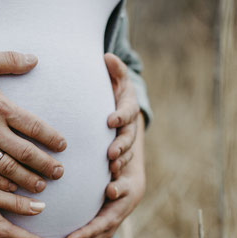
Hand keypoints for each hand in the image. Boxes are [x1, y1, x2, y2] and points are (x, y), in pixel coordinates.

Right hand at [0, 50, 66, 192]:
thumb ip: (9, 59)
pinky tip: (12, 189)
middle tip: (59, 173)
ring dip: (27, 178)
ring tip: (41, 185)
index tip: (62, 146)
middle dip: (46, 164)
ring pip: (8, 168)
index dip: (52, 138)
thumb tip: (33, 58)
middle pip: (26, 152)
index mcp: (0, 106)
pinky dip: (1, 183)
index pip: (34, 127)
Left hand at [53, 113, 145, 237]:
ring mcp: (120, 212)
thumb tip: (111, 178)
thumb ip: (120, 149)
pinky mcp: (113, 215)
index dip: (86, 233)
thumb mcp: (124, 138)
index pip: (105, 220)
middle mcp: (125, 206)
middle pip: (101, 234)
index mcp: (128, 193)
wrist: (131, 130)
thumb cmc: (123, 131)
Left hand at [104, 53, 139, 182]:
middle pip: (127, 137)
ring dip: (120, 160)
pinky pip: (121, 162)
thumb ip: (115, 69)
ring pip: (126, 153)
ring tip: (111, 168)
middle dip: (120, 145)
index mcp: (128, 107)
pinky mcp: (119, 151)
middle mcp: (129, 125)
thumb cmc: (112, 89)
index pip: (126, 112)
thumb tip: (107, 57)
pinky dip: (117, 171)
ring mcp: (125, 139)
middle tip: (111, 154)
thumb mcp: (116, 78)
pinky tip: (108, 181)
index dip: (120, 116)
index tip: (110, 120)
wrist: (115, 106)